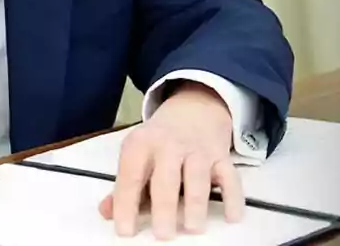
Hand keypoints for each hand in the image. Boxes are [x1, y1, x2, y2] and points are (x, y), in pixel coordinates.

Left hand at [101, 83, 243, 238]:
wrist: (193, 107)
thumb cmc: (160, 141)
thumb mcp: (138, 154)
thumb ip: (125, 185)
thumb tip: (106, 212)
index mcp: (141, 144)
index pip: (131, 176)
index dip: (126, 204)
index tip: (125, 230)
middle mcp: (169, 145)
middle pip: (166, 177)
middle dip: (164, 207)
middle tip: (162, 234)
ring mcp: (197, 150)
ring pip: (197, 178)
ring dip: (196, 204)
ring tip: (192, 228)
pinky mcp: (221, 156)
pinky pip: (230, 177)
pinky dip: (233, 197)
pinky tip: (231, 216)